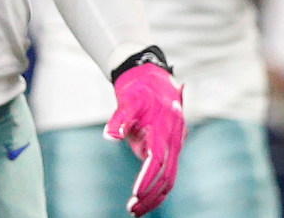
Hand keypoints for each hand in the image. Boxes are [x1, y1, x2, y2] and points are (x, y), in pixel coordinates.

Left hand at [105, 63, 185, 215]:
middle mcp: (174, 140)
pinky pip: (167, 172)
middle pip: (167, 177)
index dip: (147, 178)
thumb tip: (109, 136)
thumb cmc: (139, 90)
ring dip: (154, 196)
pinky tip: (141, 196)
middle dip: (151, 196)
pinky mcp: (171, 148)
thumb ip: (119, 118)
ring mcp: (175, 145)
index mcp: (165, 128)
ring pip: (170, 178)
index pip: (158, 160)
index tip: (135, 193)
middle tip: (132, 210)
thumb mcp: (127, 100)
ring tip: (134, 209)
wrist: (154, 78)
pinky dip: (156, 186)